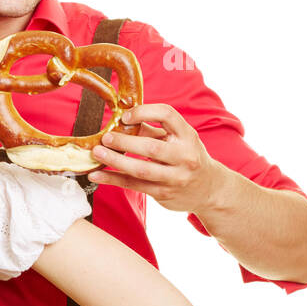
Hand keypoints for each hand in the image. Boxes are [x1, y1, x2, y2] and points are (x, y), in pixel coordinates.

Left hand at [88, 102, 223, 212]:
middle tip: (105, 138)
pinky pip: (134, 186)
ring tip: (97, 153)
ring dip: (116, 161)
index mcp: (188, 135)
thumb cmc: (187, 156)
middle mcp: (185, 156)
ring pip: (141, 170)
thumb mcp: (178, 139)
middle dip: (125, 142)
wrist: (209, 188)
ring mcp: (175, 177)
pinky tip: (97, 175)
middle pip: (151, 147)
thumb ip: (151, 130)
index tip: (124, 117)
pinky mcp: (164, 193)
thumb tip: (119, 121)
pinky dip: (113, 180)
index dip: (143, 112)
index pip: (167, 115)